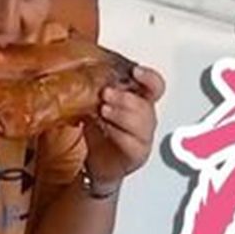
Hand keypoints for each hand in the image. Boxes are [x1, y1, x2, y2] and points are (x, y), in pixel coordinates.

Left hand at [82, 64, 165, 186]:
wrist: (93, 161)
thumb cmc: (96, 130)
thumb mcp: (93, 105)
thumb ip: (95, 90)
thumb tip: (81, 72)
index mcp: (138, 99)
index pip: (153, 85)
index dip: (148, 77)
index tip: (135, 72)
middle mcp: (144, 116)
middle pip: (146, 104)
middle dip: (126, 97)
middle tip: (106, 93)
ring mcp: (142, 135)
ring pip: (143, 122)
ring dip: (122, 114)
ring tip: (104, 110)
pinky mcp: (137, 153)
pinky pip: (133, 143)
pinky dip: (119, 134)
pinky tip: (106, 129)